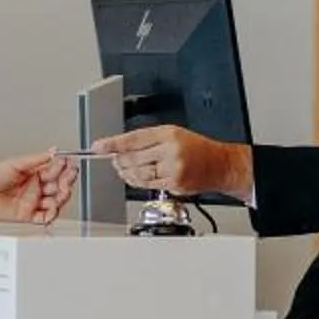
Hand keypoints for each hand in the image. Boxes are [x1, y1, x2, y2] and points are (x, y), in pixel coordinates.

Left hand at [0, 152, 75, 226]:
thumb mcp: (15, 163)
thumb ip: (36, 159)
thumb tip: (53, 151)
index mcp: (33, 173)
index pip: (55, 170)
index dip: (64, 168)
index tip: (69, 164)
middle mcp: (35, 187)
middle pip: (58, 186)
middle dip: (66, 182)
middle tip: (68, 178)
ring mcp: (32, 201)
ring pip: (55, 202)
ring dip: (61, 198)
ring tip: (61, 193)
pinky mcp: (27, 215)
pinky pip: (44, 217)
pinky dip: (51, 215)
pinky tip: (53, 210)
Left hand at [92, 126, 252, 200]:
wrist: (220, 165)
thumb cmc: (197, 149)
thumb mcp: (173, 134)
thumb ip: (148, 141)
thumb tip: (121, 148)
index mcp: (168, 133)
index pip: (134, 138)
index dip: (113, 143)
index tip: (98, 147)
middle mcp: (170, 149)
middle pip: (133, 157)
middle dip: (119, 160)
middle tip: (113, 159)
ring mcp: (173, 168)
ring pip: (138, 173)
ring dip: (126, 172)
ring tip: (124, 169)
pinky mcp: (174, 183)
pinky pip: (147, 184)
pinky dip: (137, 182)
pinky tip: (136, 178)